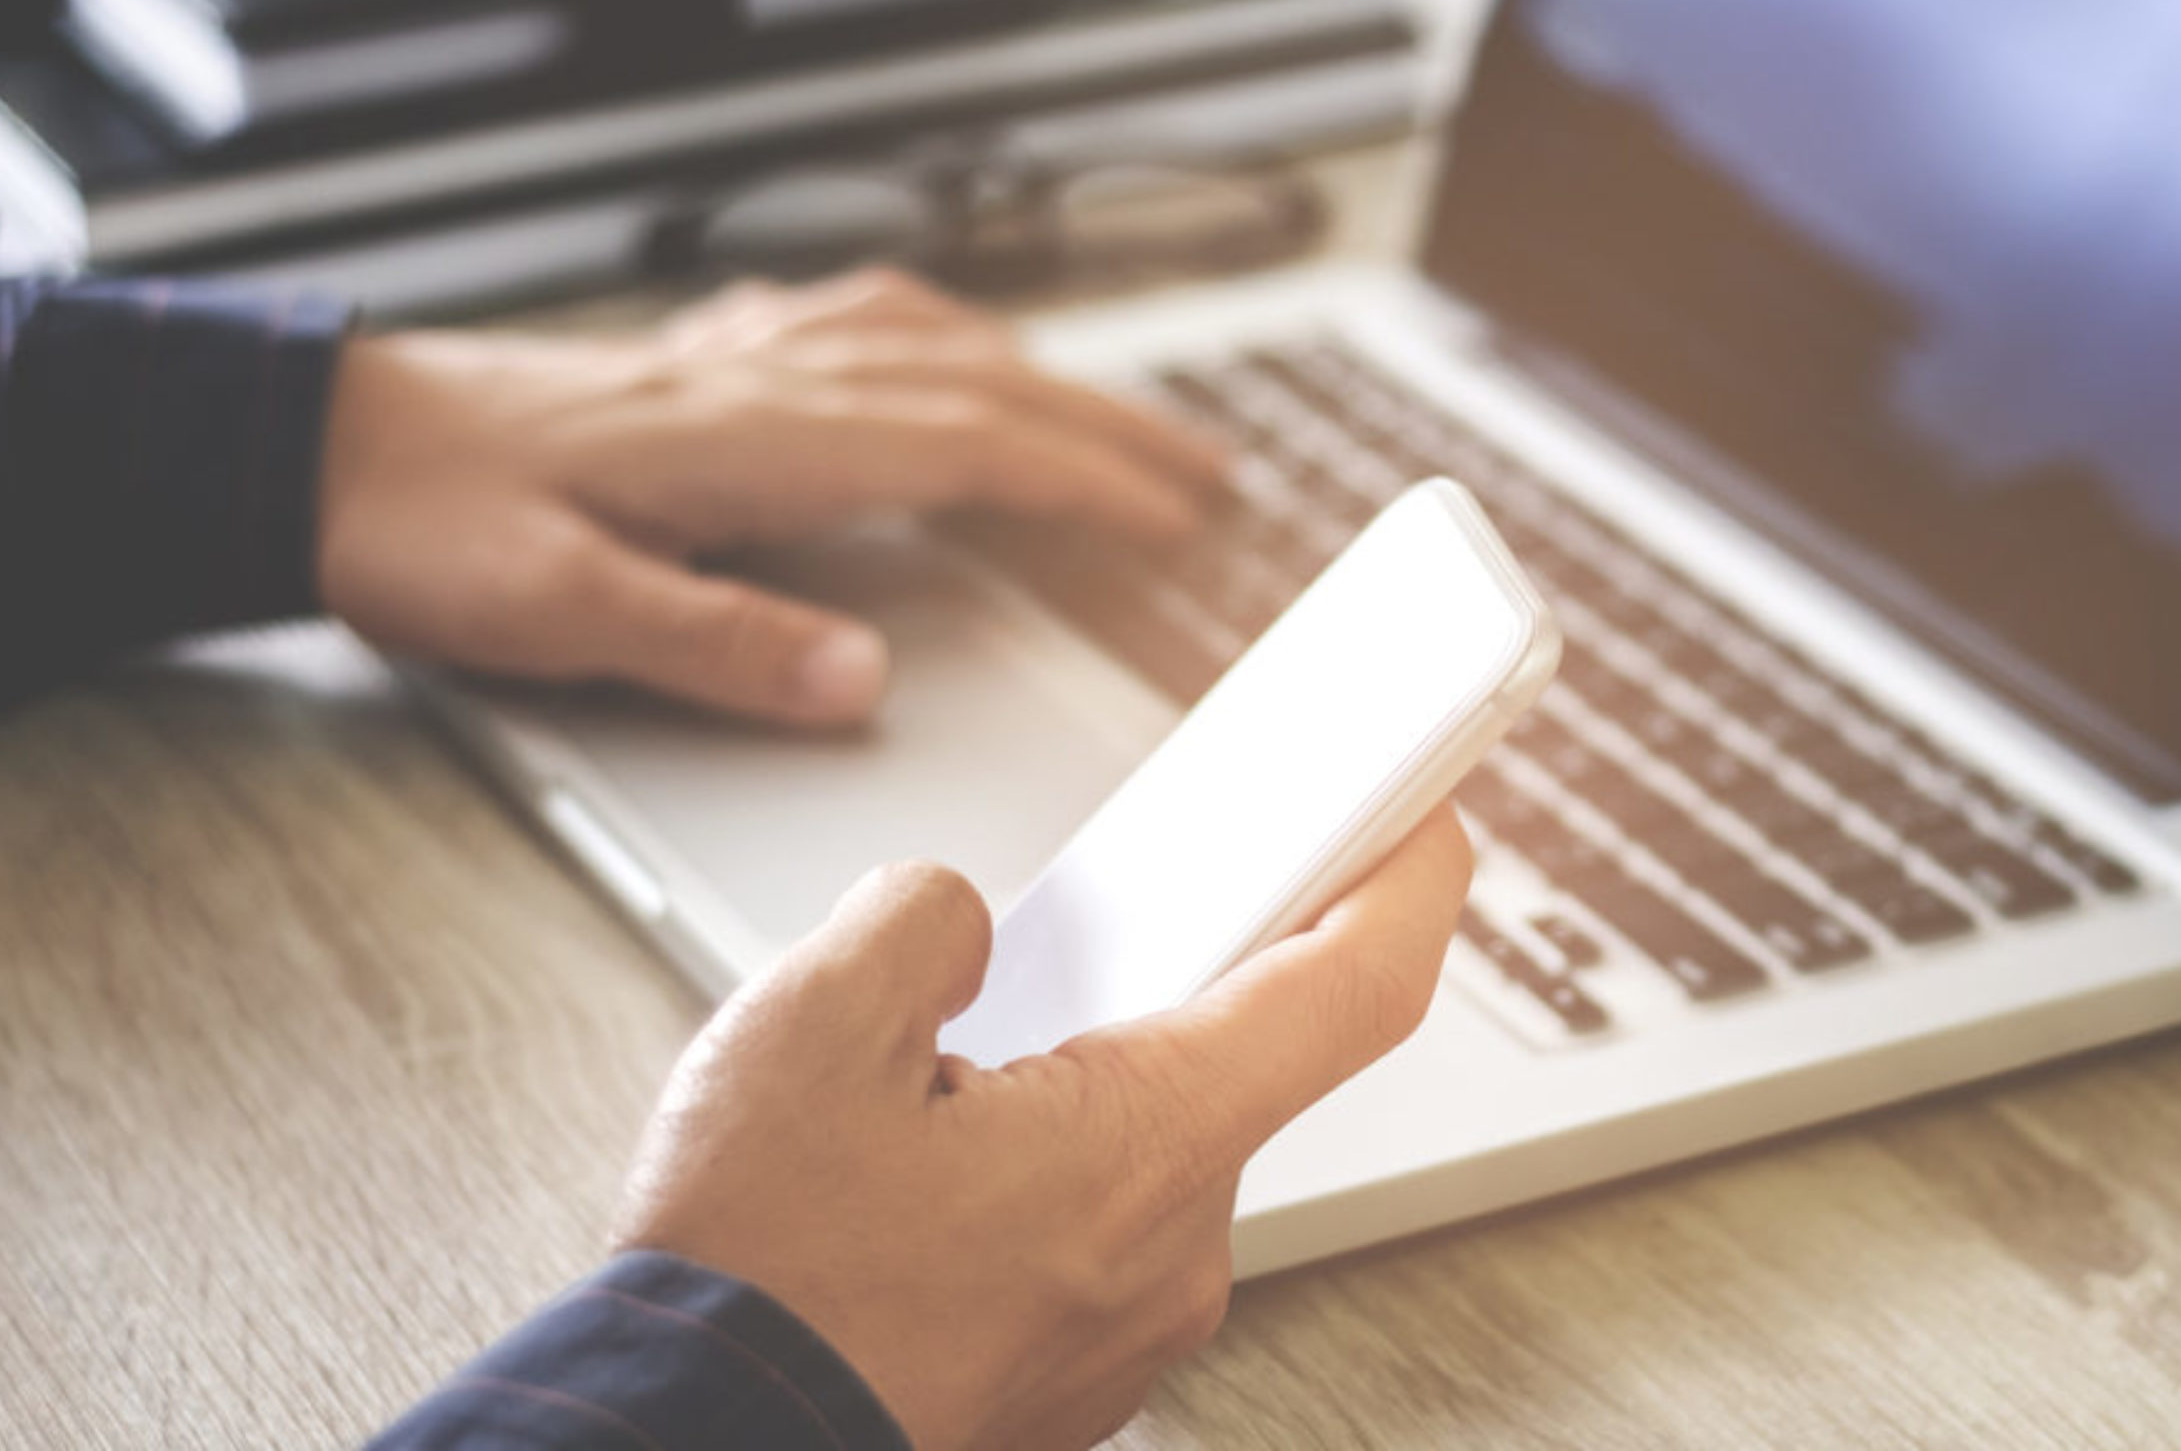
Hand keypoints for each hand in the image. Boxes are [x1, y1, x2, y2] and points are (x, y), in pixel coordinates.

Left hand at [316, 269, 1223, 725]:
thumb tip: (862, 679)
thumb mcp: (559, 610)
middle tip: (1206, 476)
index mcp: (753, 438)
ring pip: (934, 345)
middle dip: (1106, 428)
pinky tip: (953, 354)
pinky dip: (947, 339)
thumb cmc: (430, 527)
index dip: (1086, 479)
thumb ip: (717, 641)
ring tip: (1121, 424)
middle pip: (980, 383)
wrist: (318, 445)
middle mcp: (766, 380)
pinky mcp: (705, 364)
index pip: (964, 446)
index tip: (1177, 515)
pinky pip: (862, 326)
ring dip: (1045, 381)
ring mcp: (739, 360)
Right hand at [613, 805, 1475, 1450]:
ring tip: (939, 1069)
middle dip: (1151, 977)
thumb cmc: (752, 1289)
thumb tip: (960, 926)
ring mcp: (1128, 1328)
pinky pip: (1097, 1229)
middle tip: (1084, 918)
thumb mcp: (806, 1028)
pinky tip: (927, 1164)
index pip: (1354, 989)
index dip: (1411, 876)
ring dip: (1073, 1084)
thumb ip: (920, 923)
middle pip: (1233, 1060)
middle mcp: (1171, 1251)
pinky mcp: (1074, 1372)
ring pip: (1147, 1148)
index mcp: (1144, 1146)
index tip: (1427, 807)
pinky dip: (1043, 1171)